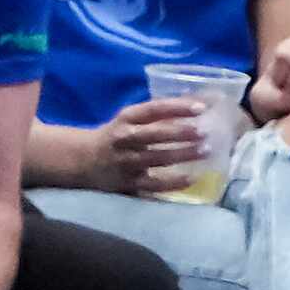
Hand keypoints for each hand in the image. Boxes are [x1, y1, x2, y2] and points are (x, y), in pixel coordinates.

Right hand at [82, 97, 212, 194]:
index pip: (154, 109)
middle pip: (155, 134)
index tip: (200, 107)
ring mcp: (125, 162)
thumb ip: (157, 115)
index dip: (177, 107)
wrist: (84, 160)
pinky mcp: (128, 183)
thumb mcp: (131, 119)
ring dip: (182, 154)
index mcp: (127, 118)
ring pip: (157, 158)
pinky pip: (153, 184)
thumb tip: (197, 105)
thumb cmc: (117, 136)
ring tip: (205, 151)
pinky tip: (191, 178)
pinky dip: (173, 182)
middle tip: (204, 131)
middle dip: (181, 132)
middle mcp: (124, 138)